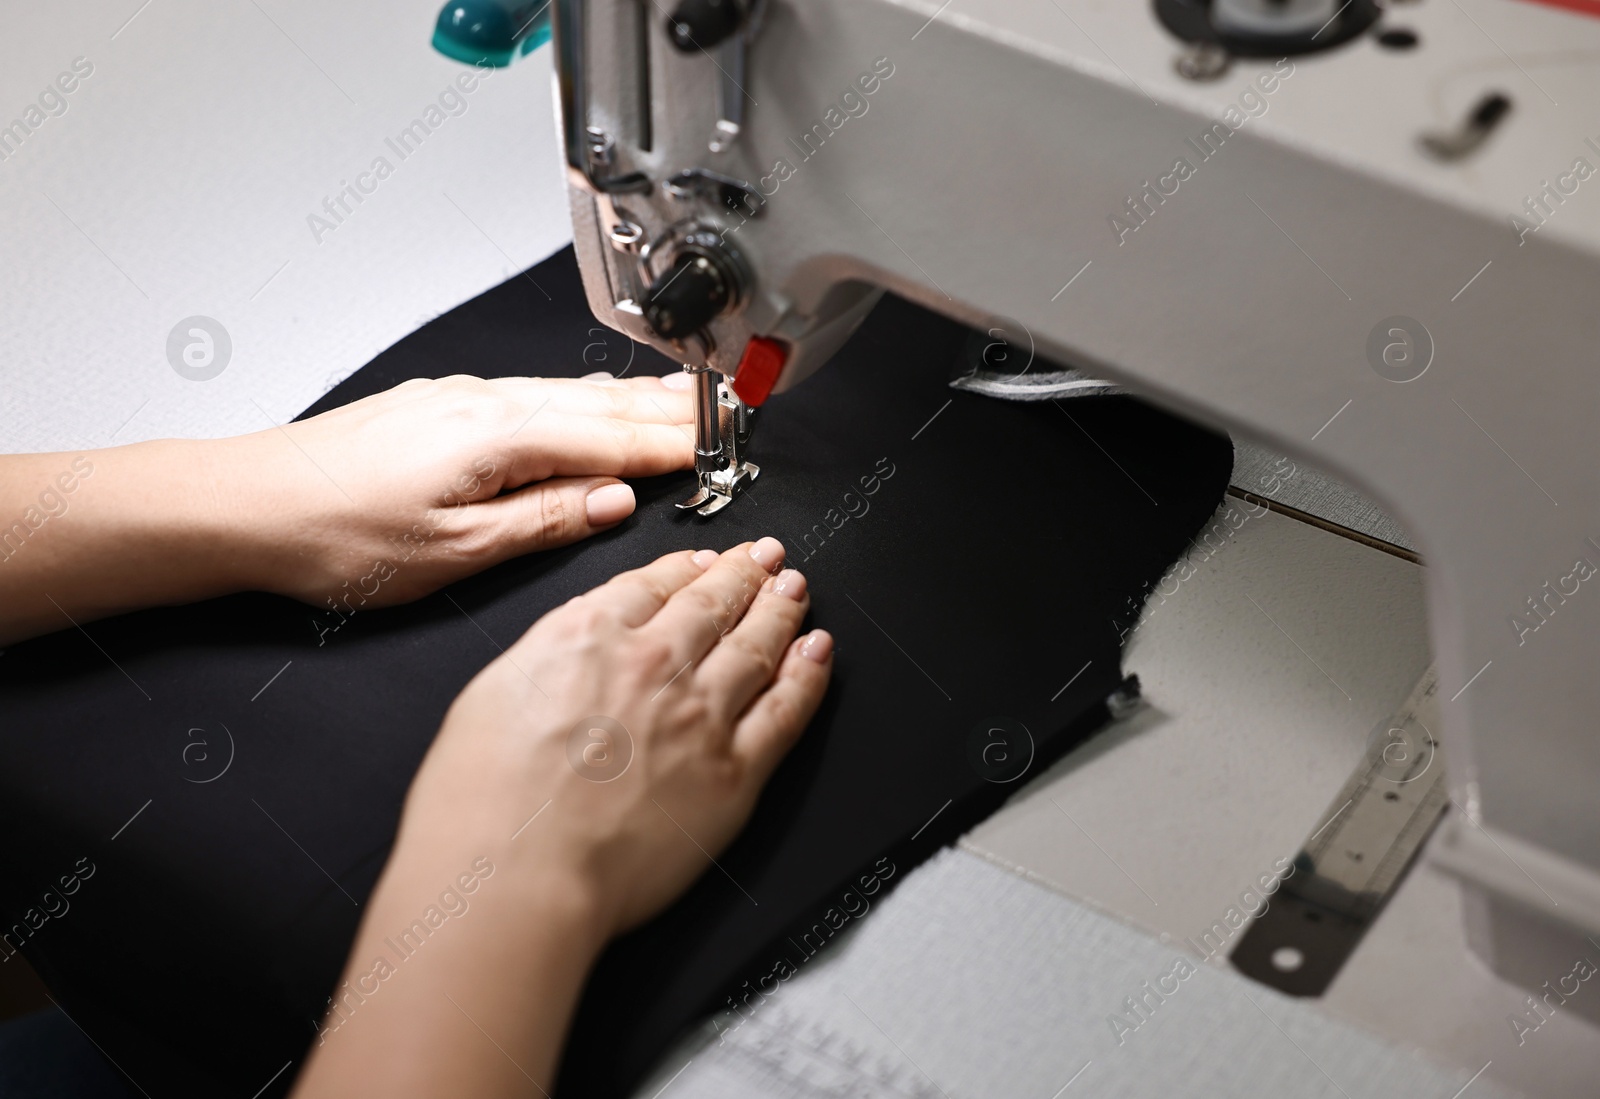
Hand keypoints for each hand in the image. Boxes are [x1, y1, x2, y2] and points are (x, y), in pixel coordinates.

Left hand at [224, 372, 695, 608]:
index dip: (674, 442)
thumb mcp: (453, 551)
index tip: (724, 444)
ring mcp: (460, 397)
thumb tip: (612, 501)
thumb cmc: (335, 536)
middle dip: (668, 410)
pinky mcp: (440, 405)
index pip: (612, 437)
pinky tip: (592, 407)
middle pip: (599, 403)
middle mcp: (484, 402)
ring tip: (682, 404)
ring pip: (568, 394)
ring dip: (630, 402)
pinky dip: (583, 403)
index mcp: (498, 436)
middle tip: (726, 413)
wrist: (244, 504)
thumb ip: (543, 521)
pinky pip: (535, 396)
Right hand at [293, 539, 832, 1098]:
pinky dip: (808, 674)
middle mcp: (653, 662)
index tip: (704, 561)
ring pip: (757, 645)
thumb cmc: (481, 803)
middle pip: (713, 604)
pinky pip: (786, 710)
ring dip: (780, 610)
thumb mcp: (490, 694)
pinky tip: (818, 651)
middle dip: (743, 574)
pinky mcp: (733, 771)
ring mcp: (700, 714)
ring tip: (794, 589)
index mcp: (589, 635)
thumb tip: (575, 643)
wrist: (516, 872)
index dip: (686, 568)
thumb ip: (546, 656)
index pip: (652, 585)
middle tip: (765, 557)